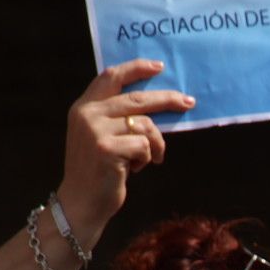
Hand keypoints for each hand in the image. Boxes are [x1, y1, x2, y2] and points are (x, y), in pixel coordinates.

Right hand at [55, 60, 195, 235]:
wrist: (81, 202)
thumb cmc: (98, 170)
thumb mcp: (101, 135)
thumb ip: (118, 116)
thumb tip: (159, 100)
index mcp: (84, 106)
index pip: (111, 76)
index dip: (136, 68)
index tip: (159, 67)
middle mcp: (87, 114)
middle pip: (137, 98)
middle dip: (167, 99)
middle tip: (188, 102)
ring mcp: (95, 131)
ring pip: (145, 125)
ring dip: (156, 143)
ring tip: (150, 158)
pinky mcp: (107, 148)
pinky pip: (145, 146)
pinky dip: (148, 158)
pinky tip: (135, 169)